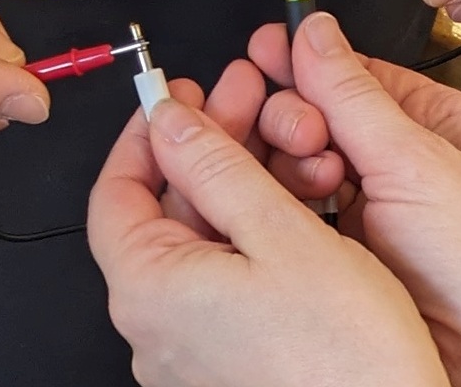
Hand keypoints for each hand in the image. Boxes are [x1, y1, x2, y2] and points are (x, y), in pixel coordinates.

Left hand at [86, 67, 448, 386]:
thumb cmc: (345, 364)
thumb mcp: (283, 236)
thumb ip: (217, 169)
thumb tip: (171, 122)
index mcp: (149, 291)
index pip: (115, 191)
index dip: (146, 136)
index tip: (175, 100)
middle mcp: (156, 328)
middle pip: (166, 212)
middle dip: (209, 148)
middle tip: (247, 101)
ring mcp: (190, 351)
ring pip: (204, 243)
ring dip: (241, 186)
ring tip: (295, 149)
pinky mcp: (226, 365)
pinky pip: (227, 282)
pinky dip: (255, 236)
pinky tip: (298, 207)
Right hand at [249, 12, 460, 386]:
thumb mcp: (418, 164)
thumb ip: (353, 95)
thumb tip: (315, 32)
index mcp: (440, 123)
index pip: (358, 71)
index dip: (308, 60)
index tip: (264, 50)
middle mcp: (404, 159)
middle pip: (322, 112)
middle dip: (299, 115)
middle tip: (299, 133)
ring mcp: (373, 202)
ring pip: (304, 158)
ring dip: (294, 160)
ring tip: (310, 176)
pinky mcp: (348, 242)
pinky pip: (299, 203)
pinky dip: (289, 199)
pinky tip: (291, 202)